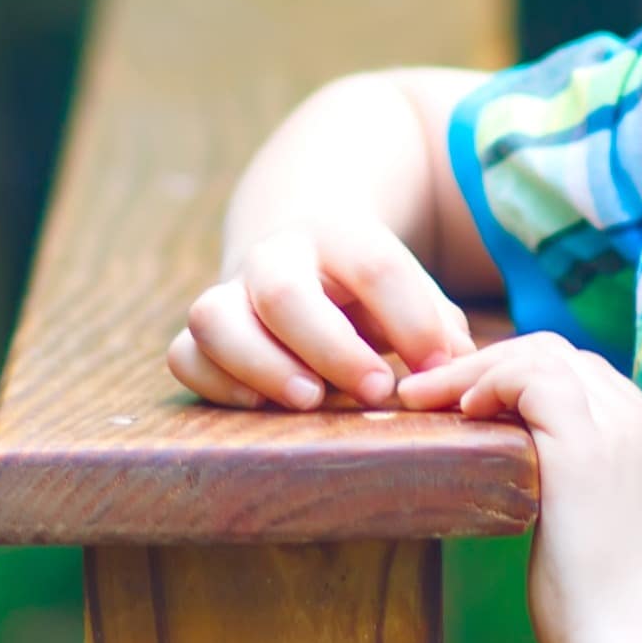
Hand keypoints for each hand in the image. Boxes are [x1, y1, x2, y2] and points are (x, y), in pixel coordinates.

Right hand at [168, 217, 473, 410]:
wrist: (301, 253)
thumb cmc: (371, 293)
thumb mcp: (411, 294)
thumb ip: (439, 327)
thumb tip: (457, 368)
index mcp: (339, 235)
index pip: (373, 263)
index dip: (410, 318)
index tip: (437, 368)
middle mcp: (275, 256)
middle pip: (283, 290)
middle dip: (330, 346)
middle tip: (376, 391)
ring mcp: (230, 291)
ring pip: (214, 315)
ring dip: (260, 363)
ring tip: (309, 400)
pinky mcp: (202, 332)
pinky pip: (184, 353)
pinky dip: (214, 382)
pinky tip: (261, 406)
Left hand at [396, 333, 641, 642]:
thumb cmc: (620, 623)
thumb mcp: (603, 539)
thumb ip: (576, 503)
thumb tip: (520, 497)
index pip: (583, 378)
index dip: (518, 379)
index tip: (468, 405)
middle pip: (561, 354)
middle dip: (491, 365)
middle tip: (432, 393)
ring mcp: (621, 431)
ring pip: (543, 354)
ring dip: (478, 369)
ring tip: (428, 397)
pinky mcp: (587, 450)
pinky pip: (531, 378)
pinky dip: (490, 382)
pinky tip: (464, 412)